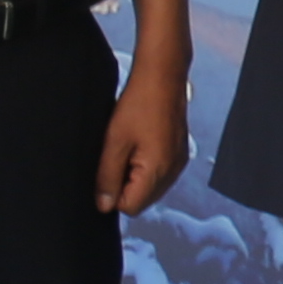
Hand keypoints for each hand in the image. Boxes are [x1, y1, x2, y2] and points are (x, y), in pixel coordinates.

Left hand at [94, 45, 190, 215]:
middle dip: (125, 186)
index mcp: (158, 170)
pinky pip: (159, 174)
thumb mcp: (114, 142)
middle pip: (142, 200)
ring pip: (150, 188)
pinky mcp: (179, 153)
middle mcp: (173, 170)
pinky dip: (146, 167)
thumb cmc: (139, 103)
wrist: (162, 76)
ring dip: (135, 176)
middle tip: (117, 156)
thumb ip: (107, 177)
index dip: (113, 194)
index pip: (130, 207)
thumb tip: (103, 205)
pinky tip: (139, 144)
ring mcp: (179, 162)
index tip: (107, 170)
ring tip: (128, 148)